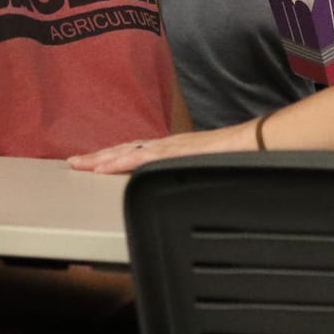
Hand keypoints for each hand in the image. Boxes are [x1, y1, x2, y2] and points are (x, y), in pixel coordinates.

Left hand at [68, 122, 252, 173]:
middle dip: (98, 157)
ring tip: (80, 164)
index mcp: (174, 149)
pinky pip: (144, 157)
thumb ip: (190, 176)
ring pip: (128, 151)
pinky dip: (122, 161)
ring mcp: (172, 147)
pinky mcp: (178, 152)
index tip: (92, 164)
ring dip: (102, 158)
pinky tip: (107, 167)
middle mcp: (169, 145)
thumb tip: (179, 190)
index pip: (136, 151)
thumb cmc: (239, 157)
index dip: (112, 157)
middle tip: (73, 163)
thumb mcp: (206, 170)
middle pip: (125, 149)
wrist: (259, 143)